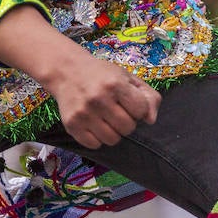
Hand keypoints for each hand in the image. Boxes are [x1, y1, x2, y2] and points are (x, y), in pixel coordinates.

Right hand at [42, 50, 160, 148]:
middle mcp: (98, 99)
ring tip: (106, 119)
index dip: (138, 108)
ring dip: (113, 132)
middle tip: (117, 112)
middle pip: (128, 128)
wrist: (67, 71)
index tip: (128, 102)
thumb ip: (148, 96)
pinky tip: (94, 125)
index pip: (141, 111)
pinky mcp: (72, 125)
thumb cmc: (102, 75)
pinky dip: (97, 138)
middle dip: (127, 122)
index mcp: (115, 84)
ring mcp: (84, 113)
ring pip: (112, 140)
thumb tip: (150, 120)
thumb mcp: (127, 78)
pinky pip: (94, 145)